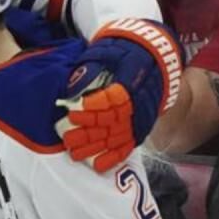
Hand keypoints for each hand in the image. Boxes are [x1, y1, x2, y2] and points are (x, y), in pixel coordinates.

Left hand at [56, 18, 181, 171]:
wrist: (150, 56)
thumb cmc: (121, 53)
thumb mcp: (105, 53)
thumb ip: (88, 69)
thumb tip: (71, 88)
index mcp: (132, 79)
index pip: (115, 97)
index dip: (96, 105)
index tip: (76, 110)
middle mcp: (139, 101)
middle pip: (113, 121)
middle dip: (89, 131)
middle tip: (67, 138)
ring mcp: (140, 116)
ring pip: (117, 136)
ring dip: (95, 147)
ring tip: (74, 153)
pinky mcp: (140, 127)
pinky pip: (128, 145)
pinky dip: (114, 156)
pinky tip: (99, 166)